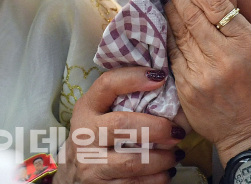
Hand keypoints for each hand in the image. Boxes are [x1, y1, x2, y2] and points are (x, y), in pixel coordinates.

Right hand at [54, 67, 185, 183]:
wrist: (72, 174)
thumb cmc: (94, 136)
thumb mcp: (97, 113)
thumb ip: (120, 100)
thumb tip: (162, 84)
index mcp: (86, 108)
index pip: (107, 85)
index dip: (133, 78)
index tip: (160, 77)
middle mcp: (84, 134)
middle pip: (122, 125)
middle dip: (156, 128)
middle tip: (177, 131)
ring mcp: (90, 163)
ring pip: (132, 161)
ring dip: (162, 158)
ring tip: (176, 153)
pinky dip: (157, 179)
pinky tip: (167, 172)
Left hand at [163, 0, 250, 165]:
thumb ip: (239, 16)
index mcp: (249, 45)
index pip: (217, 6)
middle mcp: (224, 58)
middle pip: (193, 15)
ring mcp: (202, 74)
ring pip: (179, 32)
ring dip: (170, 10)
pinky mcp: (186, 88)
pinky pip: (172, 53)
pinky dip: (167, 34)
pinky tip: (165, 23)